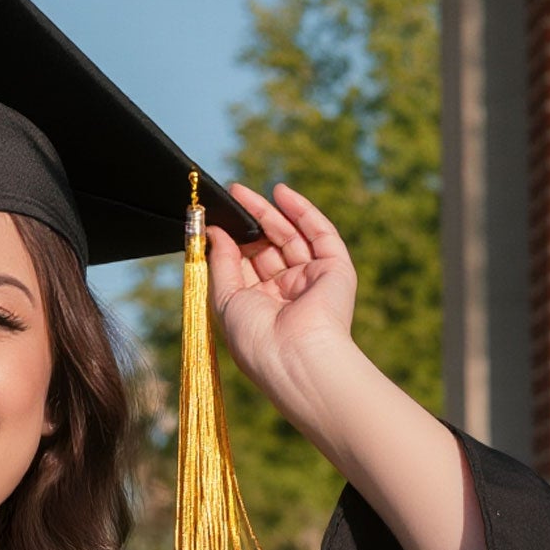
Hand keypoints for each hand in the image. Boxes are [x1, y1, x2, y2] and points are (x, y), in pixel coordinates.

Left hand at [205, 180, 360, 420]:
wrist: (295, 356)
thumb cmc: (255, 338)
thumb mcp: (225, 299)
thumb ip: (220, 263)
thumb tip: (214, 232)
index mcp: (261, 308)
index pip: (246, 267)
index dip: (232, 243)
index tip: (215, 220)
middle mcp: (287, 294)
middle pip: (268, 248)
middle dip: (250, 222)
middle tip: (231, 196)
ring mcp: (312, 280)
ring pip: (291, 237)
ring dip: (270, 212)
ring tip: (243, 192)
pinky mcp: (335, 269)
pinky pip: (320, 233)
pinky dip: (301, 211)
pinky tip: (281, 193)